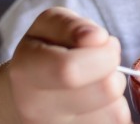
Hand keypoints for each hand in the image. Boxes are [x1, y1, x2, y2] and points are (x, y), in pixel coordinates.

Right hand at [6, 7, 130, 123]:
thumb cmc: (42, 55)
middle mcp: (37, 108)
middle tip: (102, 66)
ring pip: (116, 113)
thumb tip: (97, 38)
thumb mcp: (48, 26)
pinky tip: (95, 105)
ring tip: (94, 87)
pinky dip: (113, 112)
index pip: (71, 69)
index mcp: (27, 72)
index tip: (104, 44)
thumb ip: (72, 26)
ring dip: (115, 96)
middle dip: (113, 72)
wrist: (23, 97)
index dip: (102, 54)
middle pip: (105, 91)